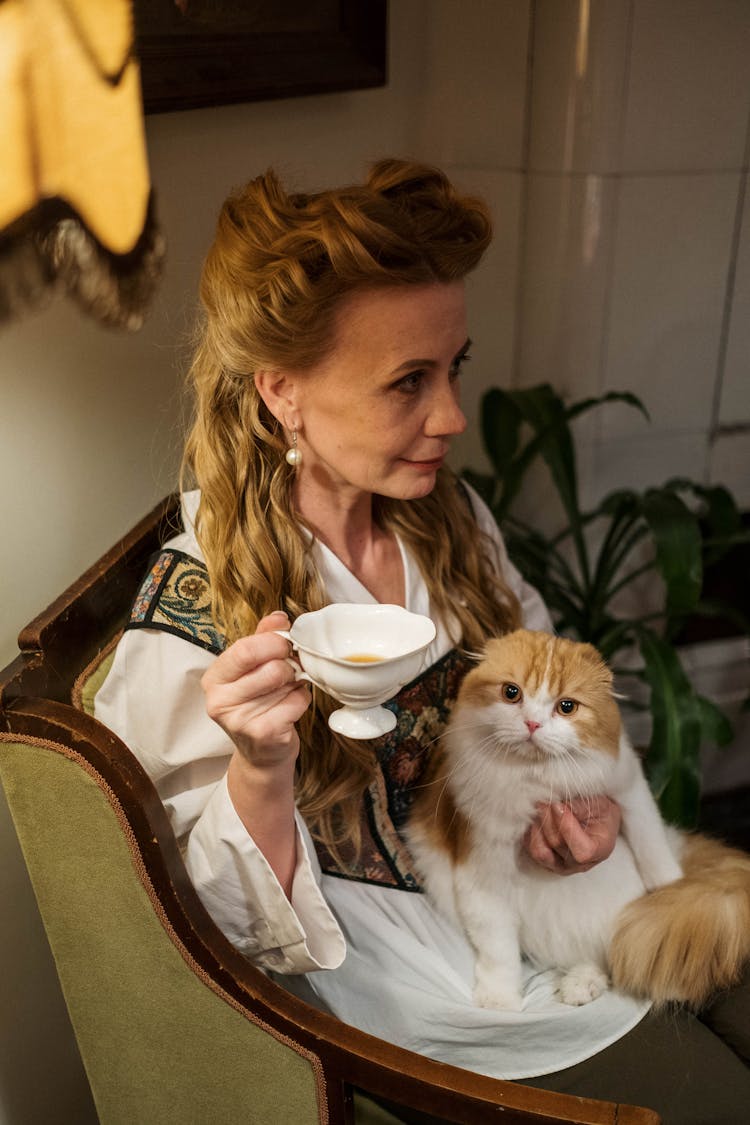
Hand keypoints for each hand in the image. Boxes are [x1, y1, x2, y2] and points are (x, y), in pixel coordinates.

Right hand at [201, 610, 310, 770]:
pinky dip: (301, 700)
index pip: (244, 649)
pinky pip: (296, 702)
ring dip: (296, 682)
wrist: (262, 755)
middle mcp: (219, 700)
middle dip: (288, 662)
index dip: (272, 642)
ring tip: (288, 689)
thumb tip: (278, 617)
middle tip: (292, 667)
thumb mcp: (253, 670)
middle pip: (269, 666)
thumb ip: (262, 639)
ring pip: (285, 682)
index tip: (285, 642)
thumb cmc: (259, 706)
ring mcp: (239, 720)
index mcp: (214, 679)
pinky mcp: (262, 734)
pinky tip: (291, 707)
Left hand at [523, 796, 620, 874]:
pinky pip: (529, 847)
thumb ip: (581, 806)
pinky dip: (531, 831)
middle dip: (548, 819)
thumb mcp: (600, 804)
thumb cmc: (600, 812)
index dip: (566, 826)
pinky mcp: (543, 860)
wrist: (595, 819)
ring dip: (537, 826)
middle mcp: (578, 864)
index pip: (581, 850)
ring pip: (539, 850)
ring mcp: (559, 865)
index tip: (558, 805)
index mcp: (599, 851)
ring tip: (541, 808)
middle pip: (557, 844)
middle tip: (545, 800)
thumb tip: (560, 807)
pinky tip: (537, 817)